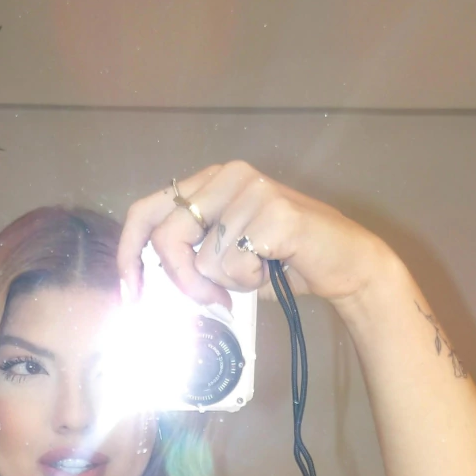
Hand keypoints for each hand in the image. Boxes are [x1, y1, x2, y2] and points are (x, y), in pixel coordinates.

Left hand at [117, 160, 396, 308]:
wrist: (346, 264)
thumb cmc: (285, 264)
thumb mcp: (226, 258)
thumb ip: (192, 259)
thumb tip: (150, 287)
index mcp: (209, 182)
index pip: (146, 210)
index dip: (129, 253)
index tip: (131, 292)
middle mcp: (227, 176)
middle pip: (167, 237)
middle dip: (182, 281)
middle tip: (210, 299)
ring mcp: (251, 189)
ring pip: (203, 258)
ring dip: (229, 282)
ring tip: (259, 271)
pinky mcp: (273, 211)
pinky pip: (234, 264)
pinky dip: (250, 281)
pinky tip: (275, 268)